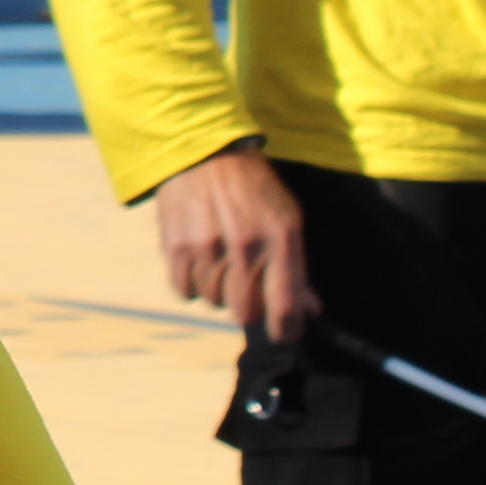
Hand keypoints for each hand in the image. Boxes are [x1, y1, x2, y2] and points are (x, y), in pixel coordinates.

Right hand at [149, 146, 313, 342]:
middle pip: (244, 313)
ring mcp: (206, 248)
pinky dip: (193, 282)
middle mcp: (243, 248)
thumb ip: (296, 267)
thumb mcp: (287, 219)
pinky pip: (185, 291)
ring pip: (214, 302)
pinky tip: (200, 260)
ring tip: (220, 261)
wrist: (204, 151)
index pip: (285, 306)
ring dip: (219, 290)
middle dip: (249, 306)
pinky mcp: (175, 247)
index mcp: (279, 239)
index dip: (287, 329)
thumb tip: (309, 310)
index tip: (285, 333)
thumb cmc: (253, 188)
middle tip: (248, 286)